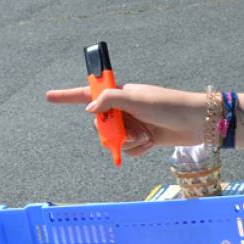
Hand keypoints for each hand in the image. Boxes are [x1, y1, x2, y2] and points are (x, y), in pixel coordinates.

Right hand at [46, 83, 203, 156]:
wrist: (195, 122)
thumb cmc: (167, 105)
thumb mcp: (135, 99)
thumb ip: (109, 101)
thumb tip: (89, 109)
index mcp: (120, 94)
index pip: (88, 94)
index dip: (67, 96)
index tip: (48, 96)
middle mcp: (124, 109)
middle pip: (100, 124)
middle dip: (109, 131)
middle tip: (125, 130)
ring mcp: (133, 125)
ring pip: (114, 140)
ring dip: (126, 142)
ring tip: (144, 136)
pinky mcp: (144, 139)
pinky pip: (128, 150)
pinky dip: (136, 149)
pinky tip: (150, 143)